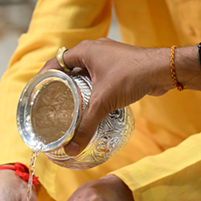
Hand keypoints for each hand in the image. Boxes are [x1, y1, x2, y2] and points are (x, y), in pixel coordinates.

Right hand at [41, 39, 200, 154]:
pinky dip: (92, 91)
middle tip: (51, 104)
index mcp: (84, 51)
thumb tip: (71, 149)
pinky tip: (91, 106)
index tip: (37, 94)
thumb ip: (86, 126)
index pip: (55, 63)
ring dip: (77, 89)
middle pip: (68, 69)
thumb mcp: (103, 103)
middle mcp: (94, 51)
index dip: (44, 78)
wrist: (162, 70)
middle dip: (60, 86)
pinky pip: (98, 79)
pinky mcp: (118, 67)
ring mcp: (107, 59)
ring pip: (84, 75)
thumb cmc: (131, 77)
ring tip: (68, 108)